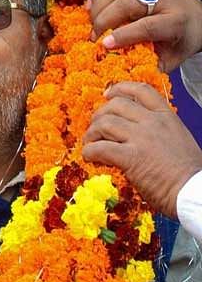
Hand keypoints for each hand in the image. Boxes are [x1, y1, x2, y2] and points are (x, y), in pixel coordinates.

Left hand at [83, 81, 201, 217]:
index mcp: (168, 117)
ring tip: (90, 142)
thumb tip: (136, 133)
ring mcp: (141, 138)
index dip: (121, 88)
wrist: (195, 192)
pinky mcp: (130, 157)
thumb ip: (159, 131)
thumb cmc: (189, 173)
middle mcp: (153, 123)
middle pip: (116, 105)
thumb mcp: (179, 140)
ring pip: (104, 123)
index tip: (108, 94)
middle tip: (95, 126)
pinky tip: (90, 157)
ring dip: (92, 133)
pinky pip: (99, 148)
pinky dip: (89, 151)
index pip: (142, 91)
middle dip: (100, 114)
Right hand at [89, 0, 201, 70]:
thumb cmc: (181, 39)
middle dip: (104, 19)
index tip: (104, 44)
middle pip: (126, 2)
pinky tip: (92, 3)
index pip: (147, 26)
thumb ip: (149, 65)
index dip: (123, 35)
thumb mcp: (172, 58)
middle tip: (94, 35)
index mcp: (176, 21)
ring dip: (98, 4)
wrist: (196, 15)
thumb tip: (122, 74)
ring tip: (91, 20)